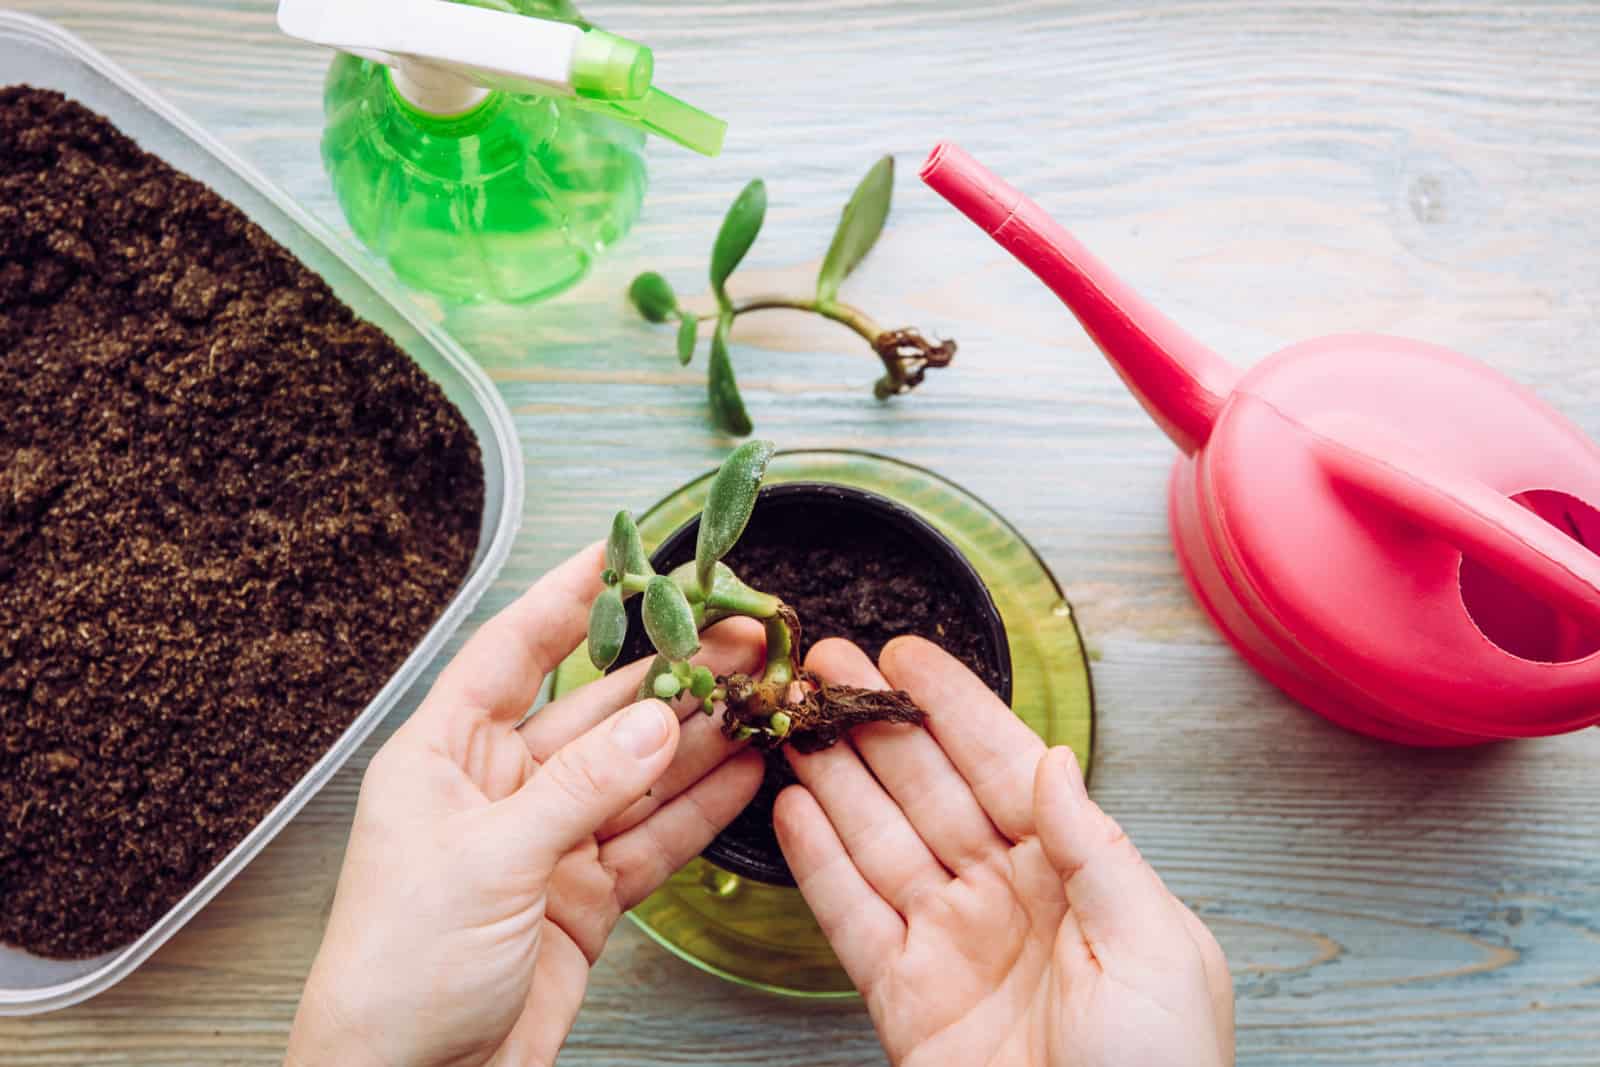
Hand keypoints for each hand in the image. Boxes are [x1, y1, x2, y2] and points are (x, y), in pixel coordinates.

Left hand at [286, 545, 764, 1066]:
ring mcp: (548, 841)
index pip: (514, 652)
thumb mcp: (490, 860)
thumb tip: (658, 721)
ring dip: (696, 736)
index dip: (569, 597)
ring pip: (636, 771)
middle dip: (667, 671)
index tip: (623, 550)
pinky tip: (743, 771)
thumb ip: (582, 787)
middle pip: (596, 709)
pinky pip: (652, 837)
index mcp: (446, 756)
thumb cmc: (399, 971)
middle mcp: (500, 788)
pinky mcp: (585, 895)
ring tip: (756, 693)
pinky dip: (699, 808)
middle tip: (734, 634)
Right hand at [774, 637, 1233, 1066]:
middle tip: (826, 664)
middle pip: (927, 789)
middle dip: (876, 722)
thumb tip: (1055, 762)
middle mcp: (1005, 895)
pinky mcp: (903, 996)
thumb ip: (1097, 848)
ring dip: (835, 776)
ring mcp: (950, 942)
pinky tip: (792, 809)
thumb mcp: (1156, 948)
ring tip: (797, 719)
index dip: (953, 708)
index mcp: (1075, 874)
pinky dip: (818, 862)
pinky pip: (851, 915)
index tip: (908, 657)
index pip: (1003, 766)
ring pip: (879, 839)